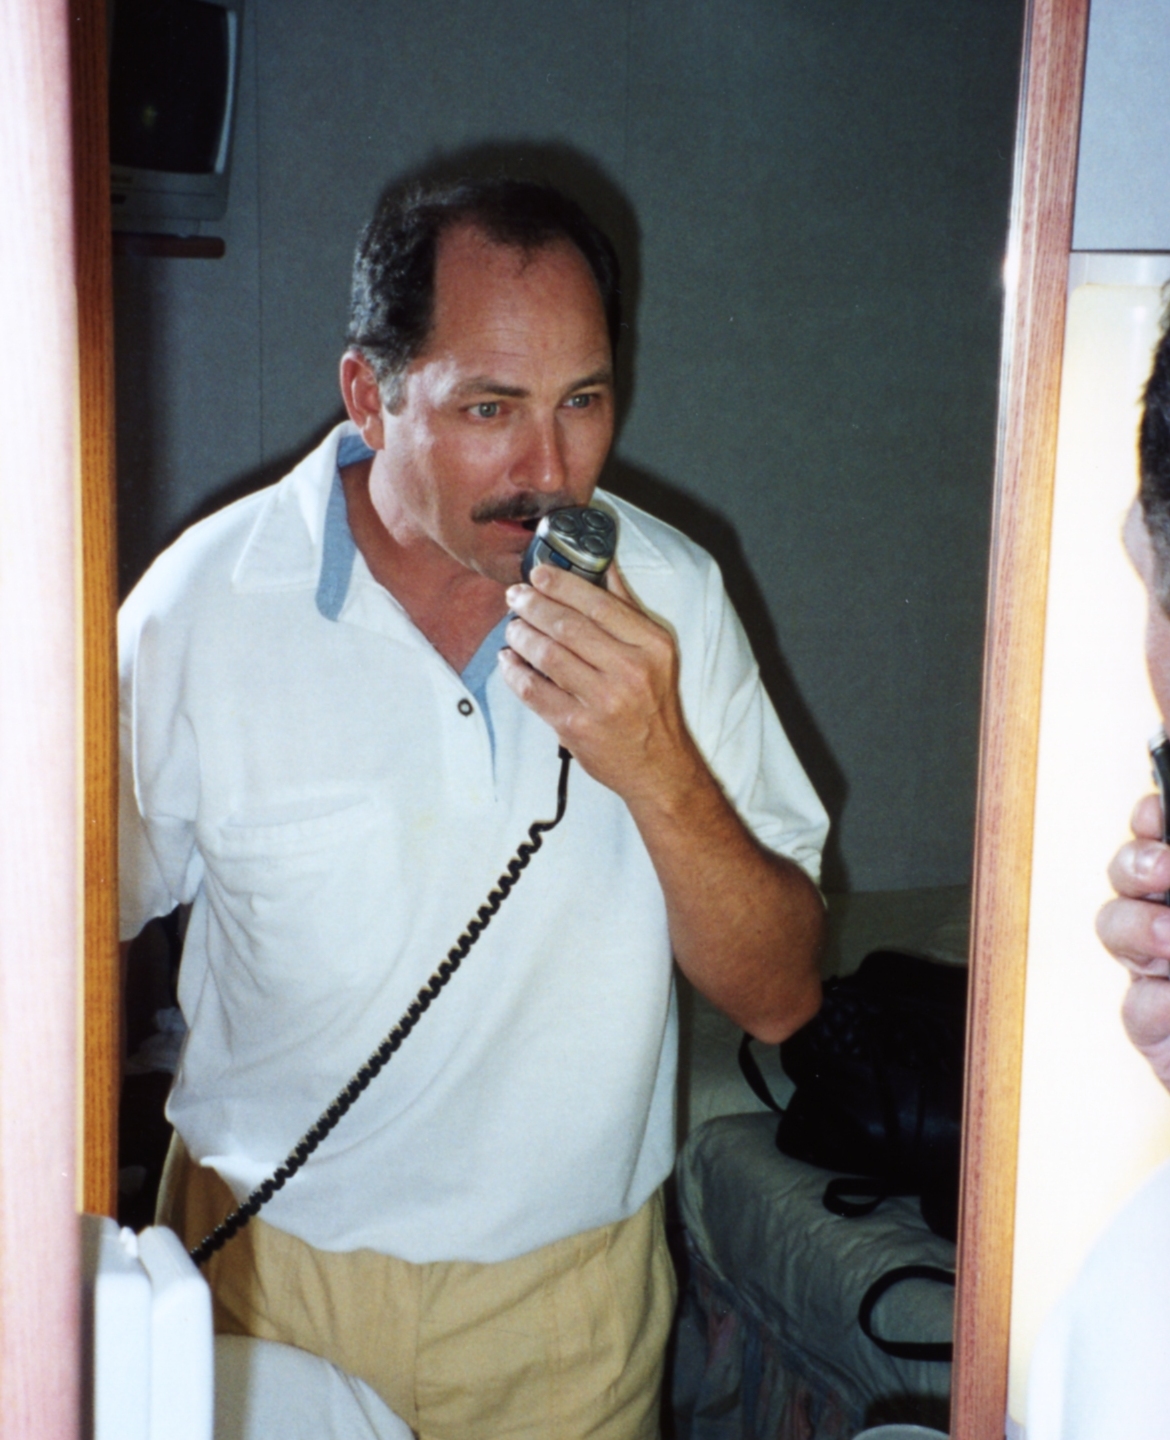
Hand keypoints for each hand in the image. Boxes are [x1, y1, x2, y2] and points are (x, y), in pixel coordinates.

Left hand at [499, 562, 704, 806]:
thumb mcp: (656, 653)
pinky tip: (508, 660)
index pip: (598, 603)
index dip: (562, 584)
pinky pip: (534, 691)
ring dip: (521, 635)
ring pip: (547, 655)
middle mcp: (630, 671)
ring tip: (512, 628)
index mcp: (651, 645)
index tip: (537, 574)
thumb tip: (605, 566)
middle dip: (533, 605)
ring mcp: (602, 701)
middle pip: (568, 626)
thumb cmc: (653, 704)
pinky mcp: (576, 727)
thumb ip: (628, 609)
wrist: (658, 766)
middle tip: (515, 597)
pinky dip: (514, 672)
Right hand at [1097, 793, 1169, 1086]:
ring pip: (1114, 928)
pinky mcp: (1156, 1031)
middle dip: (1137, 862)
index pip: (1159, 832)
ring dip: (1138, 926)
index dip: (1153, 815)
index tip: (1161, 812)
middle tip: (1166, 871)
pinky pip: (1137, 1006)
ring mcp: (1162, 973)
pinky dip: (1158, 1001)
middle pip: (1127, 872)